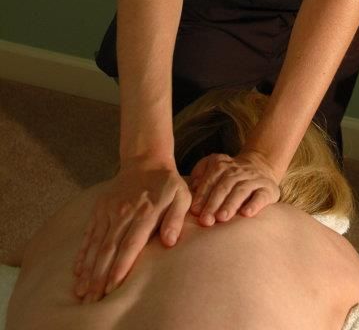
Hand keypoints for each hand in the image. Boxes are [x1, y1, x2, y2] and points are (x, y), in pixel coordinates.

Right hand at [73, 160, 190, 302]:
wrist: (146, 160)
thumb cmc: (167, 184)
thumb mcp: (181, 196)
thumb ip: (176, 219)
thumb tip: (170, 242)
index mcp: (146, 212)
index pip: (130, 244)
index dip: (121, 266)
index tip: (112, 287)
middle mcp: (124, 212)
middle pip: (109, 249)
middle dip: (100, 275)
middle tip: (93, 298)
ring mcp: (109, 210)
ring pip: (96, 244)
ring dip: (88, 268)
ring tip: (82, 290)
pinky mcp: (100, 208)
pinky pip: (89, 233)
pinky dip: (82, 253)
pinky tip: (78, 270)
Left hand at [189, 149, 279, 225]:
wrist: (261, 166)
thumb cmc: (230, 176)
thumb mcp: (213, 167)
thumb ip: (200, 174)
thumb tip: (192, 187)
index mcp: (222, 164)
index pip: (211, 179)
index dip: (202, 195)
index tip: (195, 211)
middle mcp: (238, 170)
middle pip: (224, 185)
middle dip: (214, 203)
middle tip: (206, 220)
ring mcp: (255, 179)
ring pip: (241, 190)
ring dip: (230, 204)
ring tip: (222, 218)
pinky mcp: (268, 189)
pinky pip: (261, 196)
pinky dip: (254, 205)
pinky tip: (247, 214)